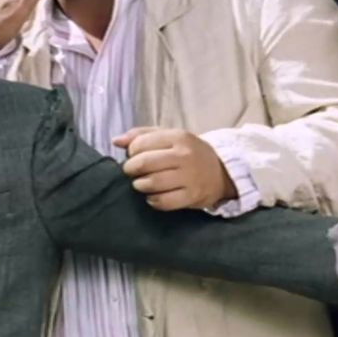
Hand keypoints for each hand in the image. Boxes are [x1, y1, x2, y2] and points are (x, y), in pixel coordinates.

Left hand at [113, 127, 236, 210]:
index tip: (133, 157)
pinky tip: (153, 196)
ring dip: (140, 185)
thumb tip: (116, 141)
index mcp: (178, 137)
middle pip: (144, 164)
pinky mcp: (192, 196)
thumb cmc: (187, 152)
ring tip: (141, 183)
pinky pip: (163, 202)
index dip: (131, 152)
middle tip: (132, 172)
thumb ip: (141, 135)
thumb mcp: (169, 136)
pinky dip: (153, 200)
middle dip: (131, 169)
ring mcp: (190, 177)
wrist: (221, 170)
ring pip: (152, 183)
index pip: (140, 144)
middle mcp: (184, 155)